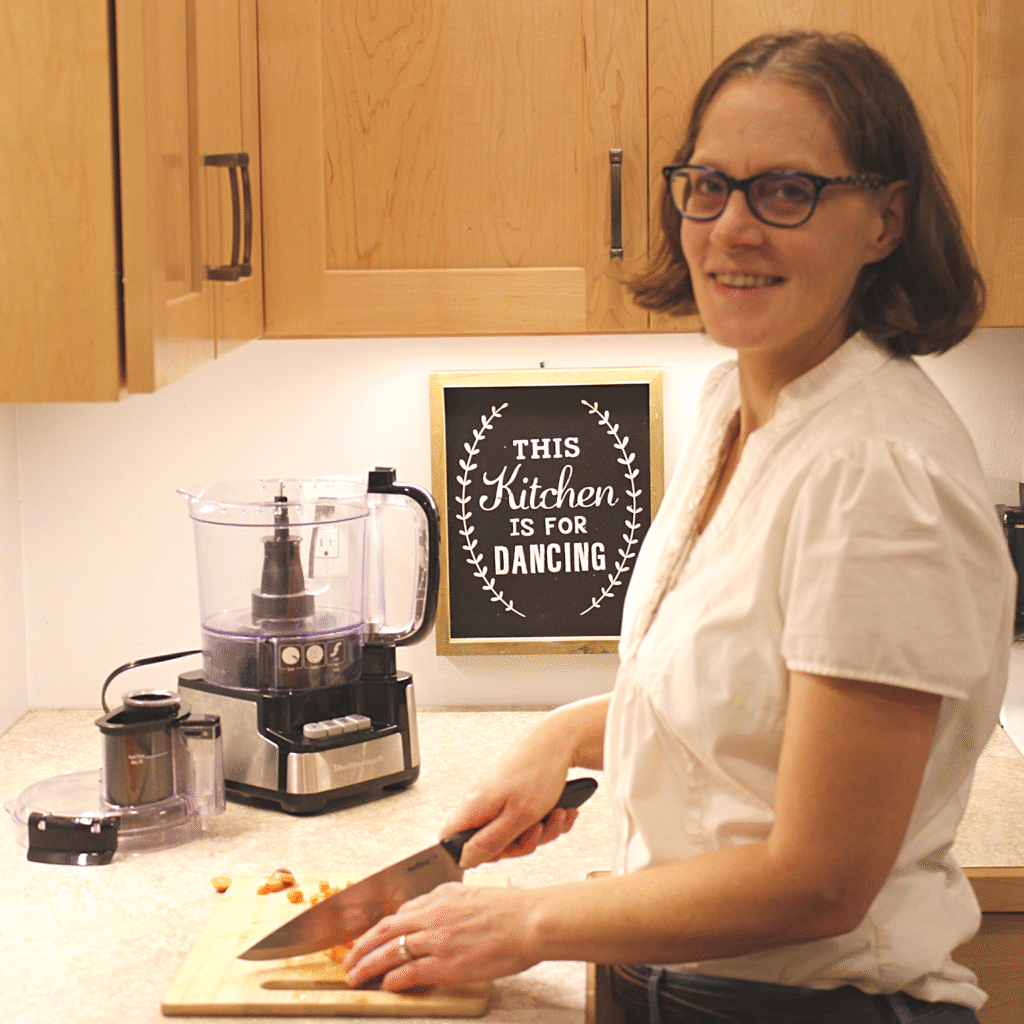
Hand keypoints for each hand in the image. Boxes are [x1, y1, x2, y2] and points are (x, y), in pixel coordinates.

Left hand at [342, 882, 539, 990]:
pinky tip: (385, 986)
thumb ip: (450, 902)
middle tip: (347, 960)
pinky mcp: (446, 963)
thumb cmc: (512, 910)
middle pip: (385, 929)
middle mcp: (433, 915)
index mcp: (441, 897)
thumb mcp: (474, 895)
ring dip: (367, 965)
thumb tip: (436, 908)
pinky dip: (392, 979)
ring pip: (389, 950)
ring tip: (354, 977)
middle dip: (361, 946)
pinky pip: (409, 971)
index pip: (401, 912)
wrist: (529, 920)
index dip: (380, 928)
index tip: (370, 939)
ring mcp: (437, 939)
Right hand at [441, 776, 579, 868]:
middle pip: (492, 845)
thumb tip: (465, 860)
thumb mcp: (519, 816)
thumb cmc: (537, 772)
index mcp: (474, 808)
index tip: (502, 851)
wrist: (558, 739)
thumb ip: (492, 842)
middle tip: (539, 828)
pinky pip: (529, 821)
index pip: (451, 842)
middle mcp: (482, 804)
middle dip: (524, 843)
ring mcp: (499, 800)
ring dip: (544, 830)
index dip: (471, 857)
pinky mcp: (516, 797)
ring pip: (516, 834)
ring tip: (557, 814)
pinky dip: (549, 819)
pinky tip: (562, 810)